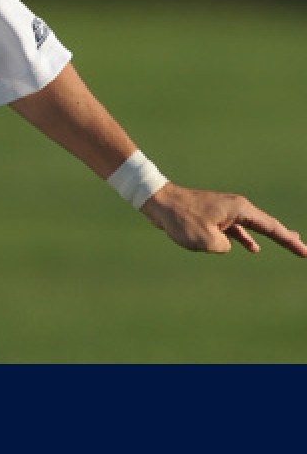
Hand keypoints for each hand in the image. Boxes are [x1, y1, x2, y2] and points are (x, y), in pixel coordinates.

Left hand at [140, 183, 306, 256]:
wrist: (159, 202)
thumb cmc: (182, 219)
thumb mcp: (207, 241)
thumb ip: (224, 246)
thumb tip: (225, 245)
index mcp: (239, 209)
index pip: (272, 228)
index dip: (289, 241)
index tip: (305, 251)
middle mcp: (236, 207)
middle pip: (268, 224)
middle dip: (286, 236)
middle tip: (303, 247)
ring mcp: (225, 211)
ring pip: (253, 227)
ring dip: (269, 236)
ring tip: (289, 241)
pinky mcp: (214, 216)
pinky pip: (237, 230)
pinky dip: (246, 238)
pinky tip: (254, 248)